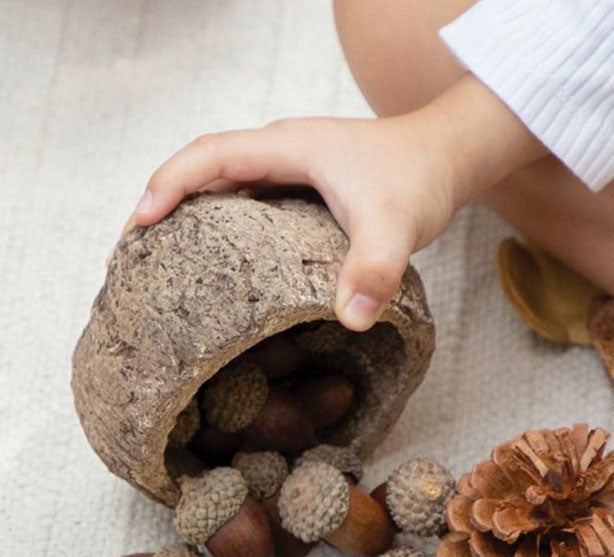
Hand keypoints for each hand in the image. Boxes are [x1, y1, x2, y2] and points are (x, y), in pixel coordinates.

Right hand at [117, 76, 542, 330]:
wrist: (451, 159)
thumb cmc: (420, 177)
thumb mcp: (398, 226)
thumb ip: (374, 271)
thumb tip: (351, 321)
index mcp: (288, 148)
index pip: (210, 157)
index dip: (170, 186)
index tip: (141, 226)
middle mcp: (283, 154)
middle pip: (205, 173)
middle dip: (165, 207)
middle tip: (132, 257)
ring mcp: (295, 172)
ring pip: (228, 191)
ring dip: (193, 220)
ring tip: (164, 266)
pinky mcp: (309, 193)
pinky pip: (254, 208)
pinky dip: (229, 232)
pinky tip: (226, 269)